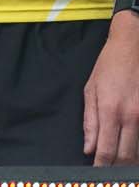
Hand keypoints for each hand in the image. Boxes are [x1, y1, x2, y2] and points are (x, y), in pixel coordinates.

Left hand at [85, 16, 138, 164]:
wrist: (132, 47)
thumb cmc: (108, 67)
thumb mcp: (91, 90)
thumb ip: (90, 121)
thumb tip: (88, 148)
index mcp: (109, 110)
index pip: (106, 149)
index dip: (101, 166)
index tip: (96, 174)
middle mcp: (130, 116)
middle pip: (125, 155)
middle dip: (116, 168)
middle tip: (107, 175)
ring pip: (138, 149)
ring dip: (128, 161)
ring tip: (118, 167)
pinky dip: (138, 147)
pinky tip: (131, 151)